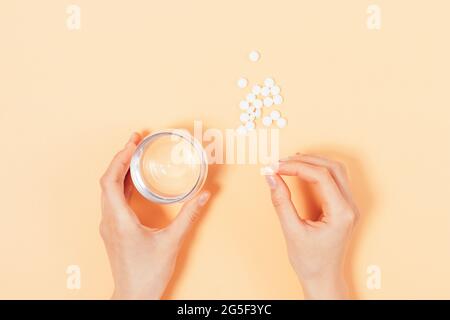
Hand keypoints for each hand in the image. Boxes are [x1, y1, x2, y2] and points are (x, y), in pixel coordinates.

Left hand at [99, 133, 210, 298]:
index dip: (120, 157)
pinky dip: (123, 185)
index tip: (133, 142)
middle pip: (107, 180)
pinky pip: (114, 200)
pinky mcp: (114, 230)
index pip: (110, 180)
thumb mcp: (172, 242)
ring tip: (136, 156)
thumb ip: (189, 216)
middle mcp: (109, 220)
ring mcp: (109, 225)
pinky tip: (136, 181)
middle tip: (136, 141)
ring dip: (121, 170)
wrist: (134, 296)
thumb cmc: (148, 274)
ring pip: (108, 190)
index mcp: (119, 220)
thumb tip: (204, 195)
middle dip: (121, 158)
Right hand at [264, 154, 358, 298]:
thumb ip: (281, 201)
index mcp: (341, 213)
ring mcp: (349, 206)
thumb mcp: (292, 231)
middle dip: (305, 160)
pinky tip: (302, 171)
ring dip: (313, 163)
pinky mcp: (344, 207)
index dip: (297, 167)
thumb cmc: (310, 262)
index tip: (276, 167)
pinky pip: (335, 180)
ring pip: (336, 171)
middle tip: (281, 161)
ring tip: (290, 162)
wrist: (323, 279)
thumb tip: (271, 177)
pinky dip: (318, 171)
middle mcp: (350, 207)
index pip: (321, 176)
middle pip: (332, 168)